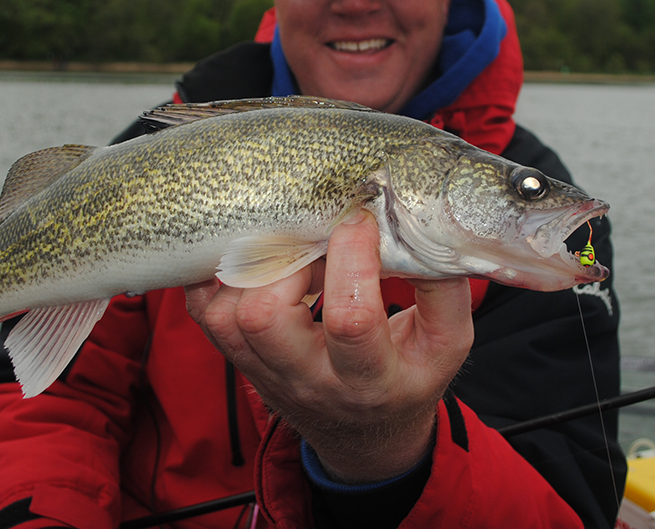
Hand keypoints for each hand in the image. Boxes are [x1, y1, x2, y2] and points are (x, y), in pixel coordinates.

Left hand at [184, 210, 473, 482]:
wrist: (367, 434)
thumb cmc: (409, 375)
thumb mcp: (447, 341)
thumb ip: (443, 288)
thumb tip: (419, 225)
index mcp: (371, 380)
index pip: (349, 322)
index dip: (351, 259)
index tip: (361, 220)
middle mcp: (309, 381)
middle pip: (266, 319)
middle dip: (288, 261)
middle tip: (315, 237)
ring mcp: (267, 374)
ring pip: (229, 316)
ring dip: (255, 267)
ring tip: (291, 247)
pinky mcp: (241, 362)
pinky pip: (206, 315)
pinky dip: (217, 278)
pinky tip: (251, 256)